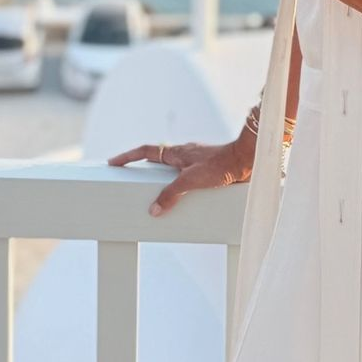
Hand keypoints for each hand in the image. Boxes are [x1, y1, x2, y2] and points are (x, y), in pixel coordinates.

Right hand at [108, 135, 255, 215]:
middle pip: (157, 158)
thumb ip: (171, 195)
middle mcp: (184, 155)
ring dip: (162, 178)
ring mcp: (196, 162)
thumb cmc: (221, 166)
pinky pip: (187, 177)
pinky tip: (184, 199)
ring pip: (173, 168)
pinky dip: (179, 185)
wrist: (247, 161)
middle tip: (130, 176)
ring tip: (156, 194)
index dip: (128, 157)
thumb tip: (154, 210)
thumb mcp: (191, 181)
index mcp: (176, 153)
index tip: (114, 162)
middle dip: (142, 166)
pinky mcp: (208, 170)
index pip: (146, 151)